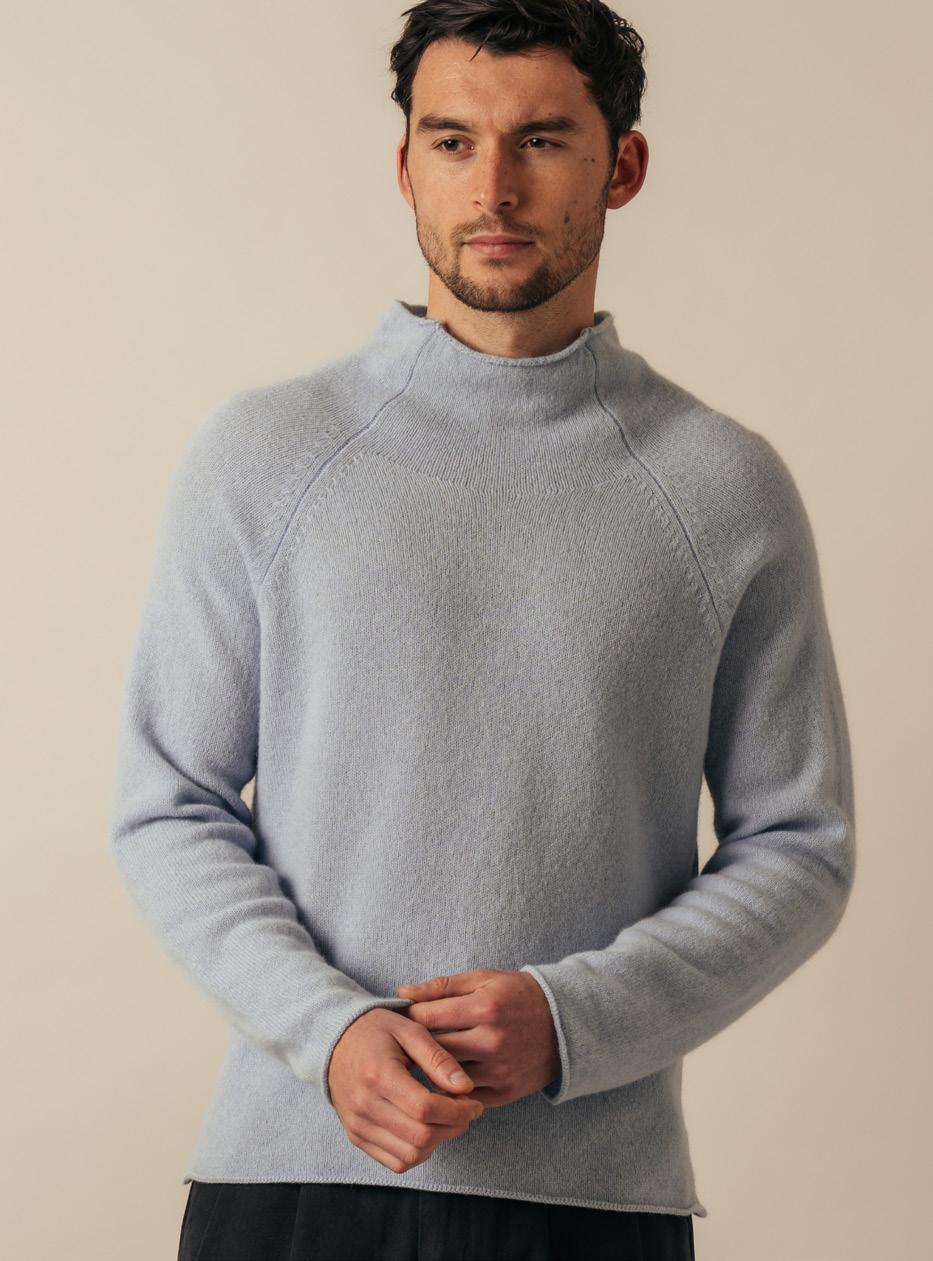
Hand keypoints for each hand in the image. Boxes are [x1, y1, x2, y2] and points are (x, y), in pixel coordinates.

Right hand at [328, 1006, 485, 1174]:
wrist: (332, 1040)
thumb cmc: (375, 1030)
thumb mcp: (409, 1029)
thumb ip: (438, 1058)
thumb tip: (466, 1086)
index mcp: (379, 1076)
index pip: (426, 1109)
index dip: (458, 1111)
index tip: (473, 1102)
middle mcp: (365, 1106)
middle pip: (421, 1137)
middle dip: (454, 1127)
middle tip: (466, 1110)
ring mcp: (358, 1126)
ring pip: (410, 1156)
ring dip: (439, 1142)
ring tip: (447, 1119)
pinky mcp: (356, 1137)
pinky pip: (395, 1162)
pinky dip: (418, 1152)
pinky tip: (427, 1129)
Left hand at [397, 968, 560, 1106]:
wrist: (563, 1024)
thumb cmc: (516, 996)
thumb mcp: (483, 980)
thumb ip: (441, 986)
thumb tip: (403, 993)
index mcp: (484, 1007)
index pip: (428, 1017)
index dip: (410, 1017)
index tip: (404, 1018)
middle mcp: (492, 1041)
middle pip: (434, 1049)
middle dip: (415, 1046)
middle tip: (405, 1043)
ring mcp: (499, 1070)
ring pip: (446, 1076)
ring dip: (431, 1070)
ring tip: (421, 1061)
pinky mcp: (505, 1092)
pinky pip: (465, 1095)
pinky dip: (452, 1088)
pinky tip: (445, 1077)